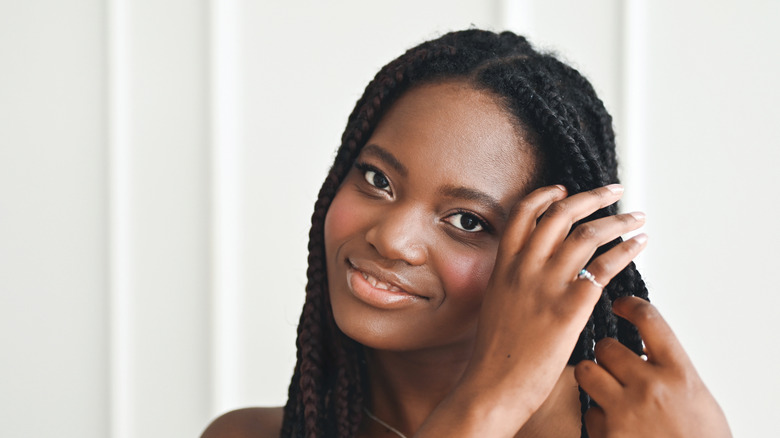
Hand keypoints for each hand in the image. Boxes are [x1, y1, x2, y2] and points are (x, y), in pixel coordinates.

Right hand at [450, 184, 646, 429]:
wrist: (492, 385)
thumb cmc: (495, 354)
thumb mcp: (497, 305)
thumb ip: (515, 283)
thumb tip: (534, 275)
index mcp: (504, 266)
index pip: (523, 215)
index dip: (546, 196)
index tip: (565, 188)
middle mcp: (524, 268)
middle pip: (560, 214)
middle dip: (592, 196)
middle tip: (614, 190)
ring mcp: (546, 285)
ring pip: (587, 235)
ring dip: (618, 220)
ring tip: (637, 217)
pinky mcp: (569, 307)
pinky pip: (604, 267)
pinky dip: (626, 250)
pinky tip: (639, 245)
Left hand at [575, 297, 731, 437]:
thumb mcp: (696, 398)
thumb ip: (670, 371)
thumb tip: (645, 351)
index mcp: (679, 373)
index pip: (650, 320)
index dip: (630, 305)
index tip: (621, 304)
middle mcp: (650, 387)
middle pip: (606, 346)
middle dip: (606, 354)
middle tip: (614, 366)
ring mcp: (625, 410)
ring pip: (586, 372)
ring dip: (592, 378)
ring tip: (606, 390)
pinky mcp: (607, 434)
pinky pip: (589, 412)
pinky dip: (598, 418)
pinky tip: (615, 427)